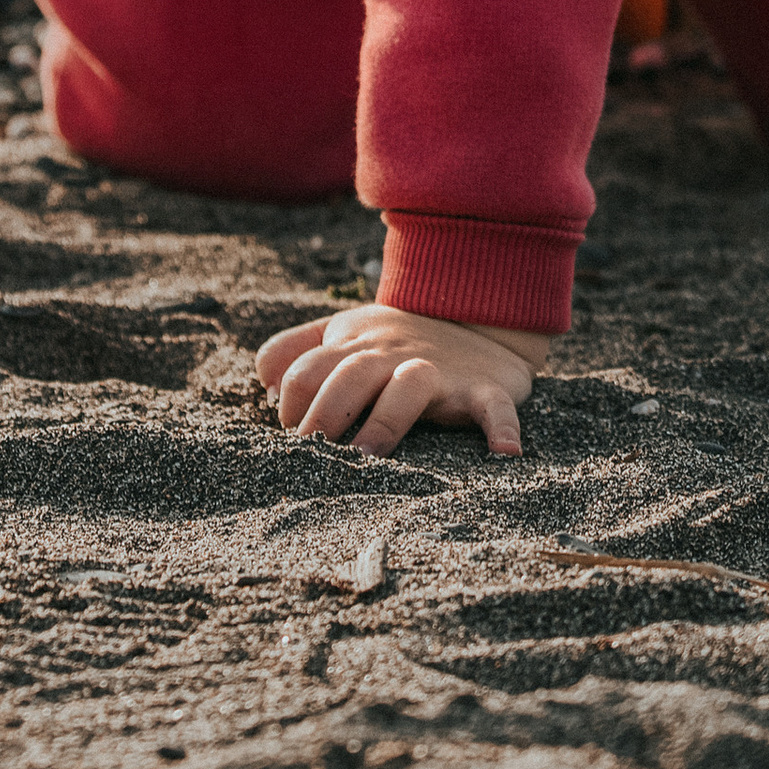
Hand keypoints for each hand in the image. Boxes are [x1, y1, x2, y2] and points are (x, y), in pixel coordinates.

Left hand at [255, 302, 545, 459]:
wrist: (476, 312)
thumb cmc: (394, 338)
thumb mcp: (343, 331)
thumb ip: (297, 349)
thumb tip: (265, 383)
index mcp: (354, 344)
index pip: (308, 368)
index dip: (290, 402)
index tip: (291, 438)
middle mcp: (391, 356)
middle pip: (350, 376)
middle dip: (326, 413)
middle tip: (313, 454)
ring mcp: (438, 370)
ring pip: (409, 387)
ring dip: (387, 420)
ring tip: (370, 456)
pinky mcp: (484, 387)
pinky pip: (494, 406)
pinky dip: (501, 428)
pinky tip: (504, 454)